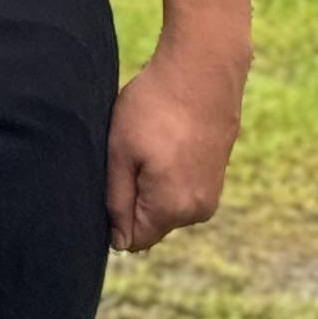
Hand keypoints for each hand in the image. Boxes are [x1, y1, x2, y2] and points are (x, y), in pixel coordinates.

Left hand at [107, 38, 244, 250]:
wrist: (201, 75)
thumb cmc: (152, 109)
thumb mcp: (120, 153)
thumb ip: (117, 200)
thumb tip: (120, 243)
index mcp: (172, 208)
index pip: (134, 240)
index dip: (112, 220)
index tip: (104, 186)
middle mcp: (197, 212)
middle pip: (149, 224)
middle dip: (129, 201)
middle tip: (121, 160)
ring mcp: (210, 196)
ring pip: (163, 207)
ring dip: (146, 186)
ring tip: (142, 149)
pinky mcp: (213, 179)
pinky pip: (179, 191)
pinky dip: (163, 176)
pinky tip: (158, 147)